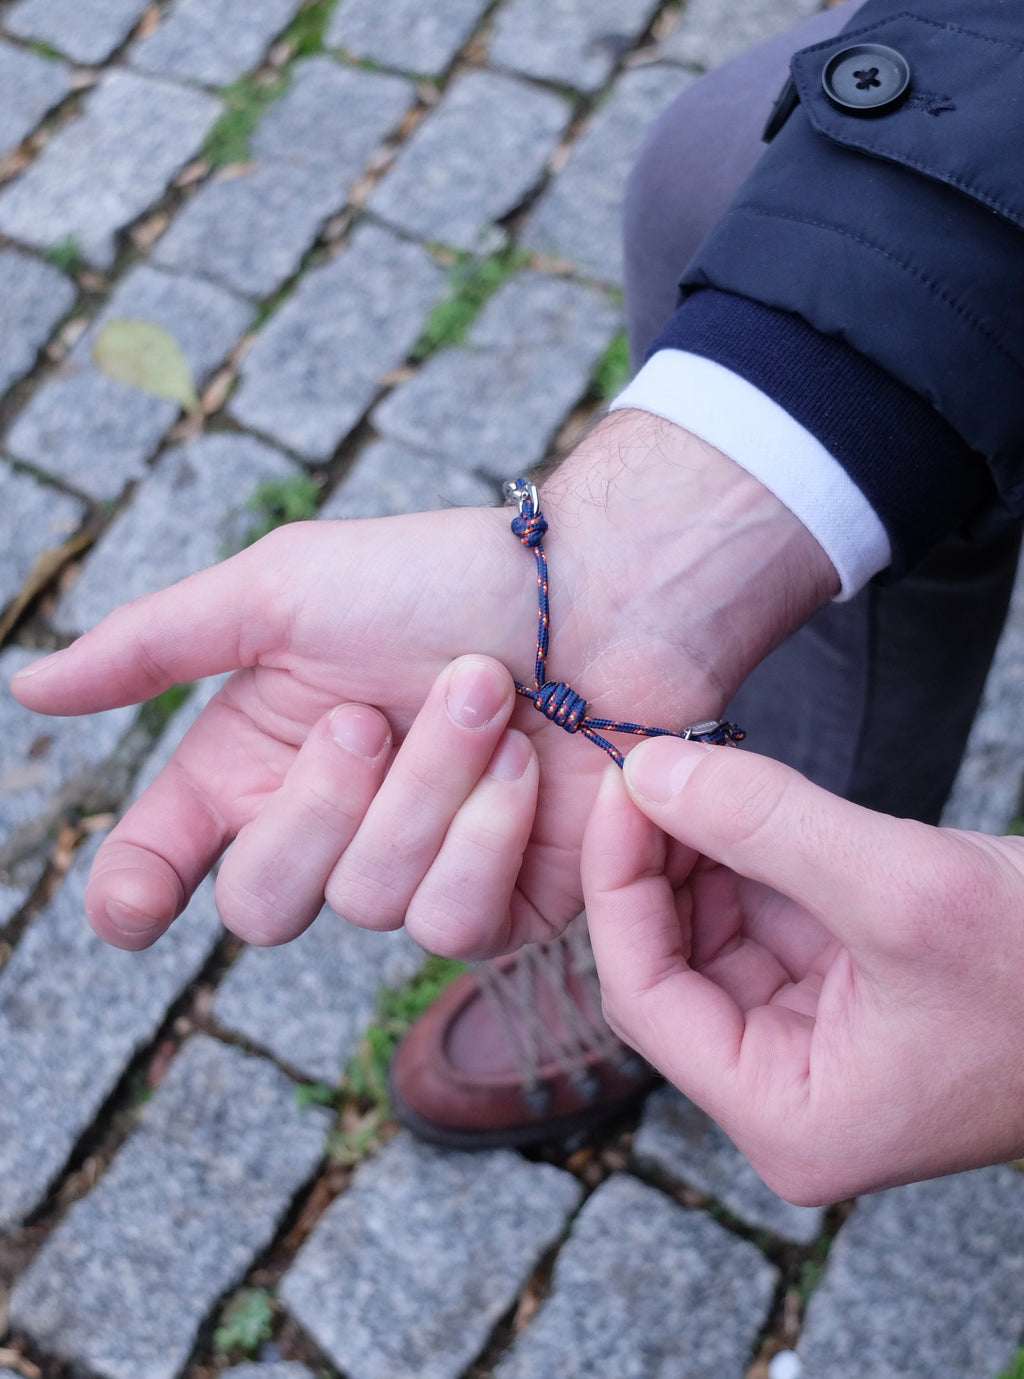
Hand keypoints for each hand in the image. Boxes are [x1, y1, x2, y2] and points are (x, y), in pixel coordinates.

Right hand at [10, 412, 834, 953]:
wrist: (600, 594)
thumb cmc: (443, 579)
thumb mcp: (283, 591)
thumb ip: (155, 646)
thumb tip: (26, 690)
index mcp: (259, 758)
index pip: (167, 859)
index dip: (135, 892)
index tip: (130, 906)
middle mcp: (327, 826)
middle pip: (261, 903)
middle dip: (321, 804)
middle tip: (374, 714)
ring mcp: (411, 871)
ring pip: (366, 905)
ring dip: (427, 791)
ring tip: (486, 700)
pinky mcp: (498, 905)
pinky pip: (452, 926)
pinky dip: (487, 835)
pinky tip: (528, 769)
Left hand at [582, 737, 1023, 1202]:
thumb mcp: (902, 888)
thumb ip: (764, 824)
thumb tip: (647, 768)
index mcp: (787, 1116)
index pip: (645, 997)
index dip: (620, 885)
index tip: (626, 786)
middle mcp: (789, 1089)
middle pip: (670, 961)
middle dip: (655, 859)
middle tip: (655, 761)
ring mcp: (816, 1038)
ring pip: (712, 930)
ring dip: (699, 847)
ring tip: (697, 766)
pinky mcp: (846, 986)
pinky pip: (766, 913)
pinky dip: (748, 851)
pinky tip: (743, 793)